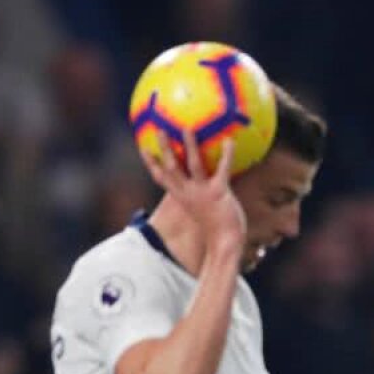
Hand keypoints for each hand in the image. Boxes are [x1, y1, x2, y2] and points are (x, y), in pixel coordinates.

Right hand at [141, 129, 245, 259]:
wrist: (225, 244)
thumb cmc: (217, 230)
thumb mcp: (203, 213)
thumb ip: (202, 199)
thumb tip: (207, 191)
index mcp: (182, 197)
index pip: (161, 178)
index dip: (151, 163)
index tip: (143, 148)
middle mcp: (188, 193)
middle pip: (170, 167)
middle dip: (163, 148)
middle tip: (159, 129)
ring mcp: (202, 192)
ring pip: (192, 165)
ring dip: (189, 146)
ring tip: (187, 129)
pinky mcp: (218, 192)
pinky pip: (222, 169)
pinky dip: (226, 155)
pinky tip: (230, 141)